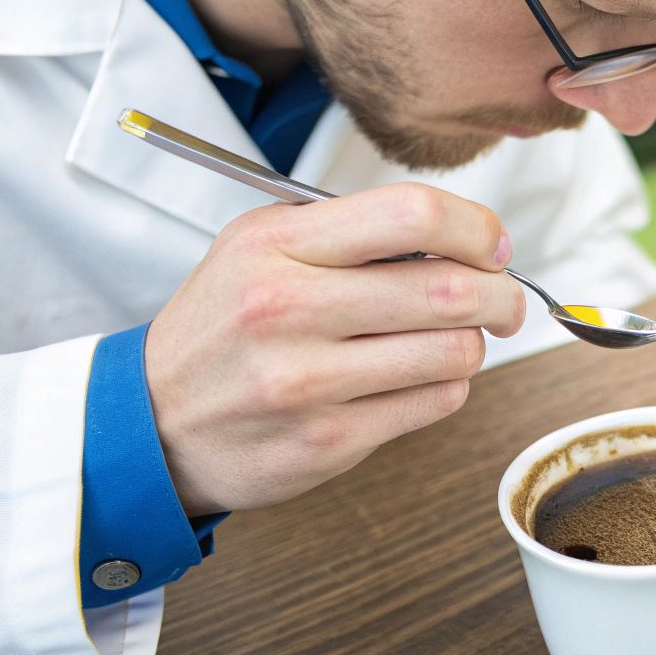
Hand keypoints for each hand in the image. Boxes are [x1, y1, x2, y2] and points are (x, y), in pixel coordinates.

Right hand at [144, 182, 525, 514]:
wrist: (151, 422)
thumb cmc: (224, 327)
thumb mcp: (259, 248)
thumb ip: (352, 231)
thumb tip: (464, 236)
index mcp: (276, 245)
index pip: (412, 214)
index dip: (476, 227)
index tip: (493, 244)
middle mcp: (289, 308)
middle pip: (450, 288)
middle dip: (500, 293)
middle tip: (504, 299)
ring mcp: (308, 381)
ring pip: (454, 351)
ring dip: (473, 344)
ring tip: (449, 340)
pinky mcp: (329, 440)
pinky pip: (435, 402)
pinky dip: (447, 386)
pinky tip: (417, 379)